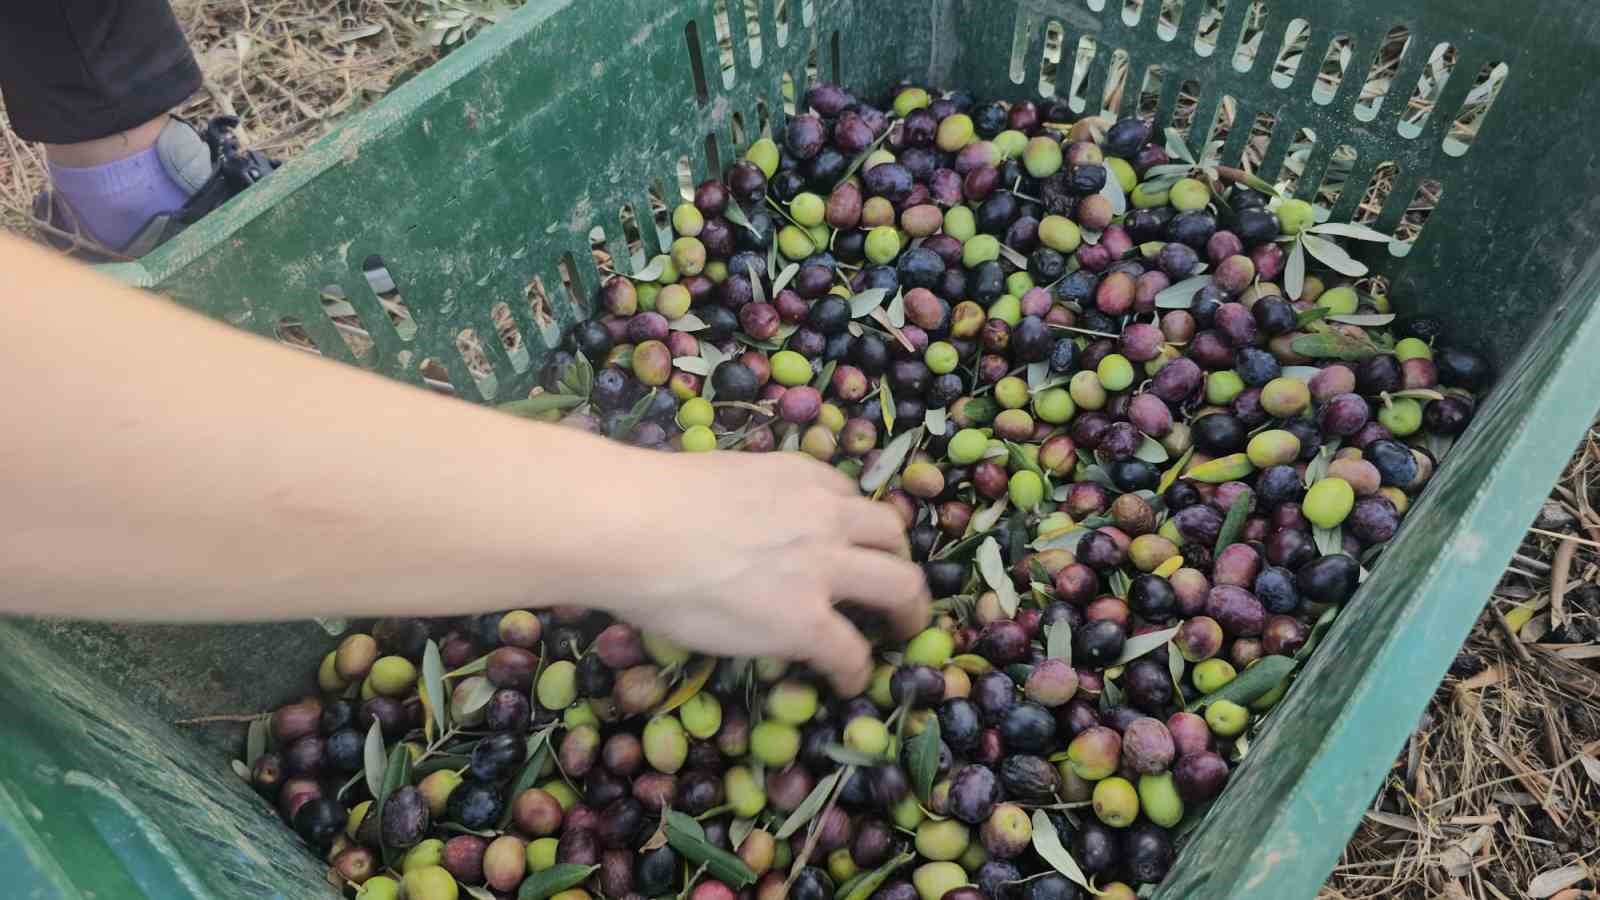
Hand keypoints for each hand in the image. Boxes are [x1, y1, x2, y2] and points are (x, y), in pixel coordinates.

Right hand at [586, 448, 930, 694]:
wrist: (632, 527)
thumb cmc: (647, 502)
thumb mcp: (718, 479)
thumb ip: (744, 500)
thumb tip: (725, 526)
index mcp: (798, 476)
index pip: (848, 497)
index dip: (853, 526)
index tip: (847, 546)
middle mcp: (824, 514)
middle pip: (891, 533)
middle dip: (899, 561)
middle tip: (893, 588)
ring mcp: (822, 567)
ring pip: (901, 585)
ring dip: (908, 611)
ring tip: (900, 634)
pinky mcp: (806, 621)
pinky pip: (852, 652)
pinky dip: (856, 670)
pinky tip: (847, 682)